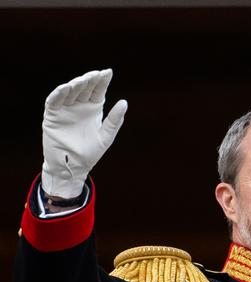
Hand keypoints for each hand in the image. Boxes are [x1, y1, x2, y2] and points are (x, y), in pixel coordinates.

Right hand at [41, 69, 127, 198]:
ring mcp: (65, 109)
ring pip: (69, 92)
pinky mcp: (53, 115)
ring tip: (83, 80)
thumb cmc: (91, 152)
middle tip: (96, 74)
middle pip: (84, 89)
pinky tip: (65, 88)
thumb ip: (115, 120)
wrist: (73, 166)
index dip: (102, 81)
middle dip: (89, 81)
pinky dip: (59, 94)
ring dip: (75, 85)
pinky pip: (54, 102)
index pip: (98, 91)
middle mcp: (79, 106)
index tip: (108, 72)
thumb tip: (124, 102)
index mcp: (93, 109)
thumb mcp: (106, 136)